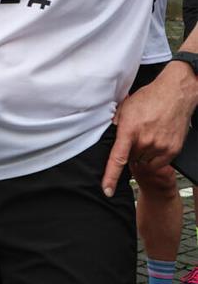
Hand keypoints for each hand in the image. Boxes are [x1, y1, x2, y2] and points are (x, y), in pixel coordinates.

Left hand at [102, 61, 197, 196]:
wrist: (175, 94)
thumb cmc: (149, 98)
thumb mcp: (125, 108)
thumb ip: (116, 125)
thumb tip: (109, 136)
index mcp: (130, 131)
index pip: (117, 159)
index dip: (110, 176)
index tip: (107, 190)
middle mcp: (145, 141)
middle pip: (131, 159)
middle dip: (130, 151)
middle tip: (136, 136)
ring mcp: (161, 147)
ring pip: (144, 161)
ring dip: (142, 154)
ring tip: (146, 135)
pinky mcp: (173, 150)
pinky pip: (158, 162)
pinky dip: (154, 156)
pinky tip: (155, 141)